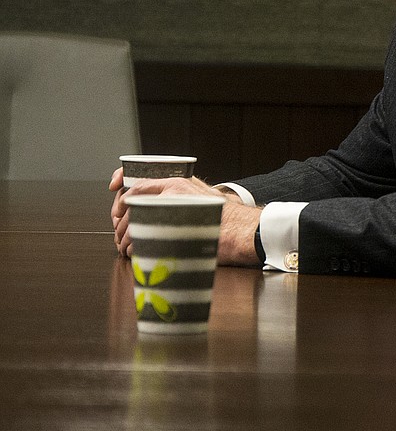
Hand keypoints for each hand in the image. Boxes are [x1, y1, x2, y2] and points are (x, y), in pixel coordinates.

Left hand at [110, 172, 244, 257]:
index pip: (141, 179)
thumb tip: (161, 209)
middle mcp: (173, 190)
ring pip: (132, 219)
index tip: (114, 193)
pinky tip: (135, 252)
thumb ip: (184, 198)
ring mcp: (171, 206)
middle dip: (119, 220)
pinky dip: (133, 245)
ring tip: (126, 247)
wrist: (246, 231)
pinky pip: (140, 234)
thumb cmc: (229, 220)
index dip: (121, 182)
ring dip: (124, 235)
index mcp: (179, 182)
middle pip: (131, 201)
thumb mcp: (205, 199)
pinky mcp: (170, 224)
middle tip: (119, 233)